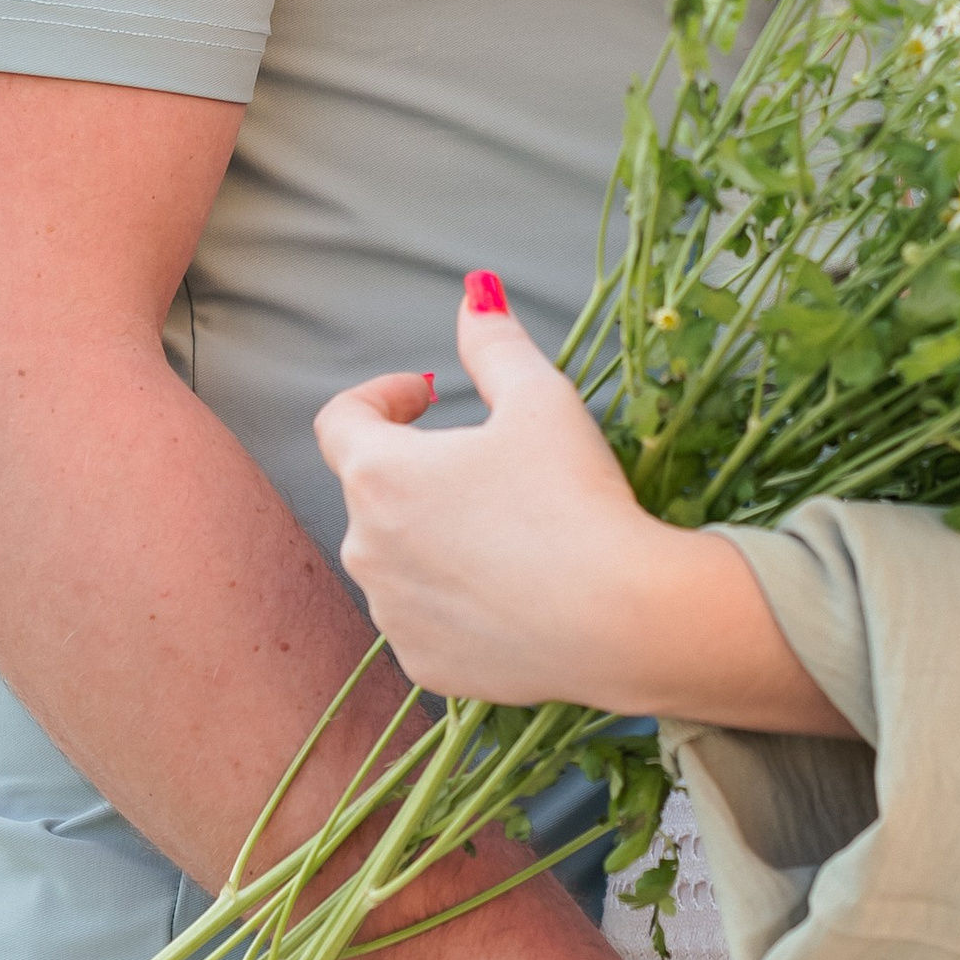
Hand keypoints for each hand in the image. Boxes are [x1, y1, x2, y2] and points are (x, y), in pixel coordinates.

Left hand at [315, 283, 647, 700]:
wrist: (620, 620)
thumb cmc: (575, 500)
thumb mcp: (541, 399)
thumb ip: (494, 342)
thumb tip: (474, 295)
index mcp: (379, 475)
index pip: (340, 419)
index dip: (382, 395)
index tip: (430, 394)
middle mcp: (366, 548)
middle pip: (372, 489)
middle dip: (418, 467)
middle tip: (488, 463)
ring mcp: (392, 613)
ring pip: (396, 557)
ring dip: (431, 533)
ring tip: (506, 529)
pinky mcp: (423, 663)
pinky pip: (423, 616)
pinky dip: (452, 596)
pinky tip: (510, 589)